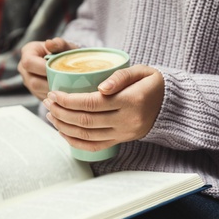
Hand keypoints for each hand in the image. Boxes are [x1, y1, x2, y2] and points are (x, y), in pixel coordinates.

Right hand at [18, 37, 77, 99]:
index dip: (43, 68)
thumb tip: (50, 43)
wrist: (64, 61)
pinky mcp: (35, 92)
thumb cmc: (63, 51)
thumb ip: (59, 43)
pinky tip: (64, 92)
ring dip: (53, 91)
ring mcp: (28, 81)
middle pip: (33, 81)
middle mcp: (24, 68)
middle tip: (66, 82)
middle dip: (50, 83)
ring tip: (66, 88)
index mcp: (28, 52)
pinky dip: (54, 96)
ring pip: (38, 91)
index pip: (29, 63)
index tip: (58, 70)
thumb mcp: (64, 46)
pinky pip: (43, 97)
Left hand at [43, 65, 163, 150]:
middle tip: (48, 101)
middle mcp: (126, 121)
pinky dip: (75, 142)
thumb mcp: (142, 71)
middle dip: (61, 112)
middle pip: (86, 121)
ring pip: (87, 136)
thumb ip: (121, 76)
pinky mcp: (120, 140)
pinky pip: (95, 146)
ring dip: (64, 127)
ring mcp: (123, 133)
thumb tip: (101, 87)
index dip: (69, 100)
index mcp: (131, 101)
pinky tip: (63, 132)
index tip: (54, 93)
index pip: (92, 103)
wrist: (170, 106)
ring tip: (51, 115)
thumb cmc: (152, 84)